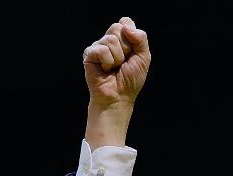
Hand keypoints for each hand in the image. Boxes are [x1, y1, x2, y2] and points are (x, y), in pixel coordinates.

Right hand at [83, 17, 149, 148]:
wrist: (119, 96)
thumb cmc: (131, 80)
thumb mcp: (144, 58)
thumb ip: (141, 39)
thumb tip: (126, 26)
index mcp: (122, 40)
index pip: (125, 22)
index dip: (132, 36)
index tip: (133, 52)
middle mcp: (109, 41)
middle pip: (118, 28)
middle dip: (126, 48)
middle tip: (123, 62)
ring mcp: (98, 46)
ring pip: (111, 39)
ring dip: (118, 58)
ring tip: (114, 68)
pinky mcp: (89, 54)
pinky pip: (102, 50)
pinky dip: (108, 62)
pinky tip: (105, 70)